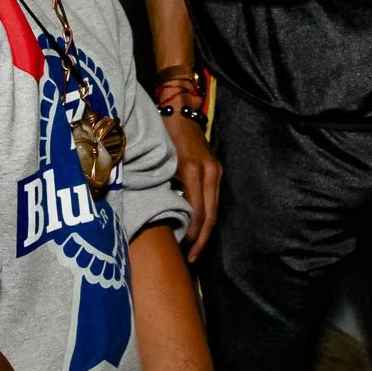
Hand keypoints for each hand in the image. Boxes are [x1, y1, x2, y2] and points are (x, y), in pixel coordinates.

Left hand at [158, 99, 220, 262]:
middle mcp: (209, 173)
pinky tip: (198, 231)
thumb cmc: (162, 133)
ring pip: (215, 210)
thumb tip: (155, 215)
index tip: (182, 251)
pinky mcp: (216, 170)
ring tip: (195, 252)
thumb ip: (159, 185)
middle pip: (210, 216)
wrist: (179, 110)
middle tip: (190, 260)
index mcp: (193, 171)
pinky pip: (213, 200)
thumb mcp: (158, 160)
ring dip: (206, 232)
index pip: (197, 212)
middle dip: (201, 240)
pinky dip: (207, 218)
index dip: (191, 234)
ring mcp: (215, 171)